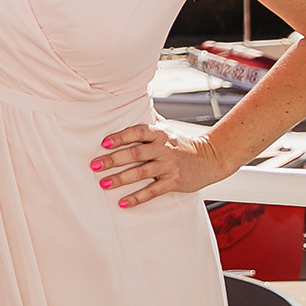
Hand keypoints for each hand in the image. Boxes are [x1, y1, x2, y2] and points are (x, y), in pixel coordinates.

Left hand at [93, 121, 230, 207]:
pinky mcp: (174, 181)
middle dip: (113, 159)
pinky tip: (123, 202)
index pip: (137, 132)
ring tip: (103, 183)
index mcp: (159, 134)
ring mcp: (169, 166)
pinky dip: (137, 197)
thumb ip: (149, 121)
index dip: (120, 137)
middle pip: (135, 153)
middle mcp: (163, 149)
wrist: (211, 158)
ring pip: (142, 172)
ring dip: (121, 179)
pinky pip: (153, 191)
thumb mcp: (167, 129)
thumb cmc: (183, 144)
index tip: (104, 143)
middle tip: (94, 165)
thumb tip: (131, 102)